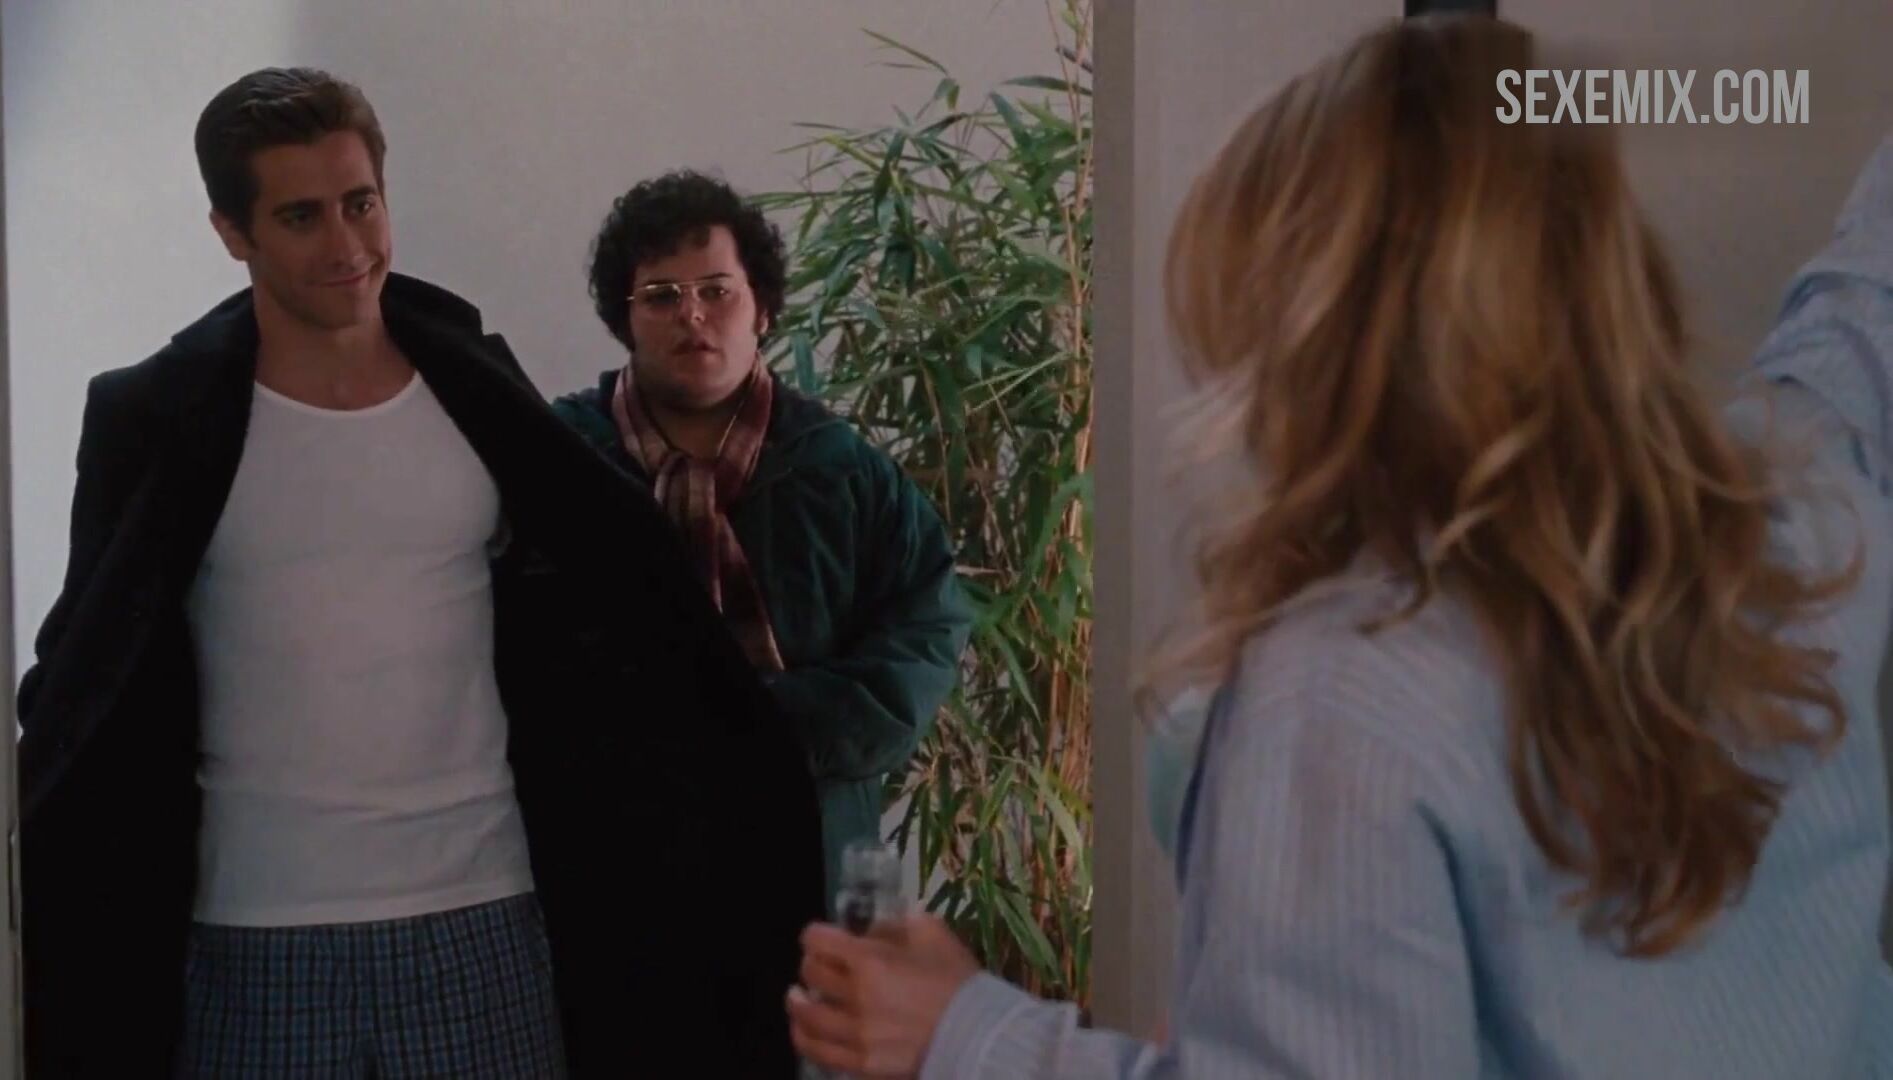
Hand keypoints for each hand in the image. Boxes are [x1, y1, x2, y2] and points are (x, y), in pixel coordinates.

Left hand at [786, 914, 979, 1078]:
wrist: (978, 1034)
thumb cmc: (957, 981)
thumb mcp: (933, 933)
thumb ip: (897, 924)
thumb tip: (872, 931)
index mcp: (870, 961)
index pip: (819, 941)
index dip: (816, 935)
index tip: (820, 936)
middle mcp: (854, 996)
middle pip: (811, 974)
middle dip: (812, 964)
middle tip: (820, 965)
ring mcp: (855, 1034)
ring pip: (806, 1016)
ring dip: (798, 1002)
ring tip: (799, 997)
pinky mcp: (860, 1063)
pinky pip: (817, 1051)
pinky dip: (804, 1036)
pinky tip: (805, 1029)